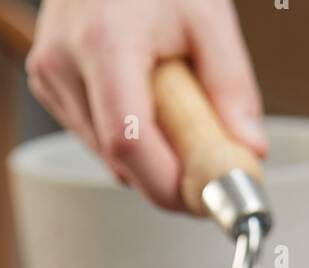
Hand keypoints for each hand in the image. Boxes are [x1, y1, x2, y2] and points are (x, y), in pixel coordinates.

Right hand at [27, 0, 265, 210]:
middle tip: (204, 170)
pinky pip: (92, 135)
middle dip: (164, 178)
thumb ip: (233, 86)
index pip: (129, 142)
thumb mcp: (208, 16)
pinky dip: (125, 138)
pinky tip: (144, 106)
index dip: (165, 184)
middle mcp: (66, 60)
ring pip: (105, 155)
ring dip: (146, 159)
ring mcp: (51, 72)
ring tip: (175, 120)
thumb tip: (250, 147)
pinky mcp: (48, 80)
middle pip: (118, 159)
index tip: (199, 199)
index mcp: (105, 42)